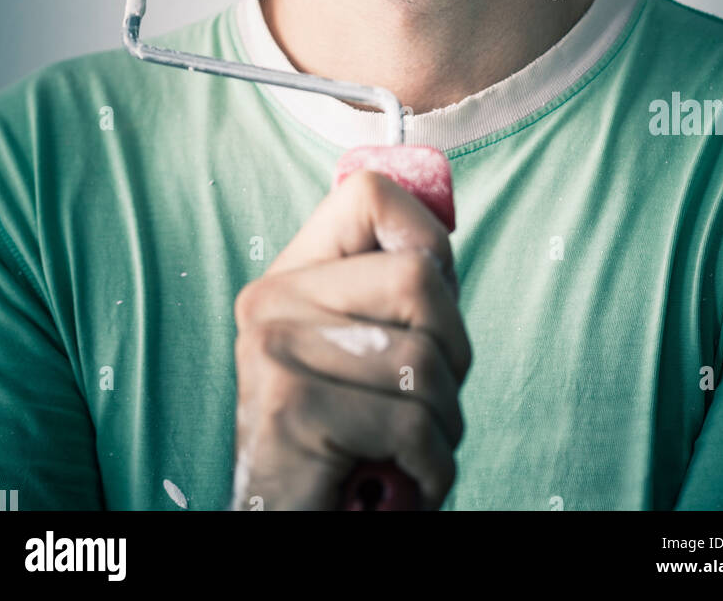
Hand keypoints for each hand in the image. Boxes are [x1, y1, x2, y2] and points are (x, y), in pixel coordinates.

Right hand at [230, 168, 470, 510]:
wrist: (287, 526)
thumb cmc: (344, 446)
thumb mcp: (363, 353)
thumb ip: (392, 293)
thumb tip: (440, 230)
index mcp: (289, 276)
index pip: (370, 196)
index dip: (427, 240)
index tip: (433, 306)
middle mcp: (270, 302)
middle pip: (419, 278)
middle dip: (452, 354)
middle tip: (423, 403)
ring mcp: (272, 350)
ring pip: (426, 358)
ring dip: (442, 423)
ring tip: (404, 449)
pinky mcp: (289, 408)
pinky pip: (412, 424)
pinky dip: (430, 467)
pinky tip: (399, 478)